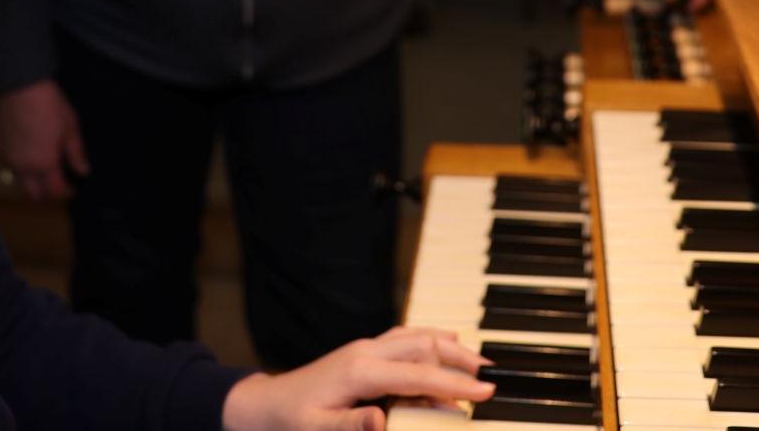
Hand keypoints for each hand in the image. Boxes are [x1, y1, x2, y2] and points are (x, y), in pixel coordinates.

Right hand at [0, 80, 90, 199]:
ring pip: (19, 182)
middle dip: (47, 194)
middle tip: (57, 184)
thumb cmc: (47, 104)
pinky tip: (28, 156)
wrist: (19, 86)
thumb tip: (83, 170)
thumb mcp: (70, 128)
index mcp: (44, 163)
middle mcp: (23, 166)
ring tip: (44, 170)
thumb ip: (76, 153)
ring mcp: (7, 158)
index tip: (72, 188)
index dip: (66, 193)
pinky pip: (8, 168)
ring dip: (31, 182)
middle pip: (34, 194)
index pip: (55, 191)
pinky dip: (19, 169)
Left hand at [221, 327, 494, 430]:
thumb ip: (352, 426)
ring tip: (478, 360)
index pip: (420, 374)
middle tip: (493, 373)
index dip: (455, 383)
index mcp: (360, 371)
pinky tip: (445, 344)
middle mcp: (366, 352)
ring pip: (418, 336)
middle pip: (426, 344)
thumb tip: (384, 420)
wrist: (265, 405)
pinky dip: (431, 341)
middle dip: (462, 356)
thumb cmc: (290, 421)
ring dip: (450, 345)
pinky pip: (405, 339)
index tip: (486, 390)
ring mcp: (366, 349)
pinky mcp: (364, 353)